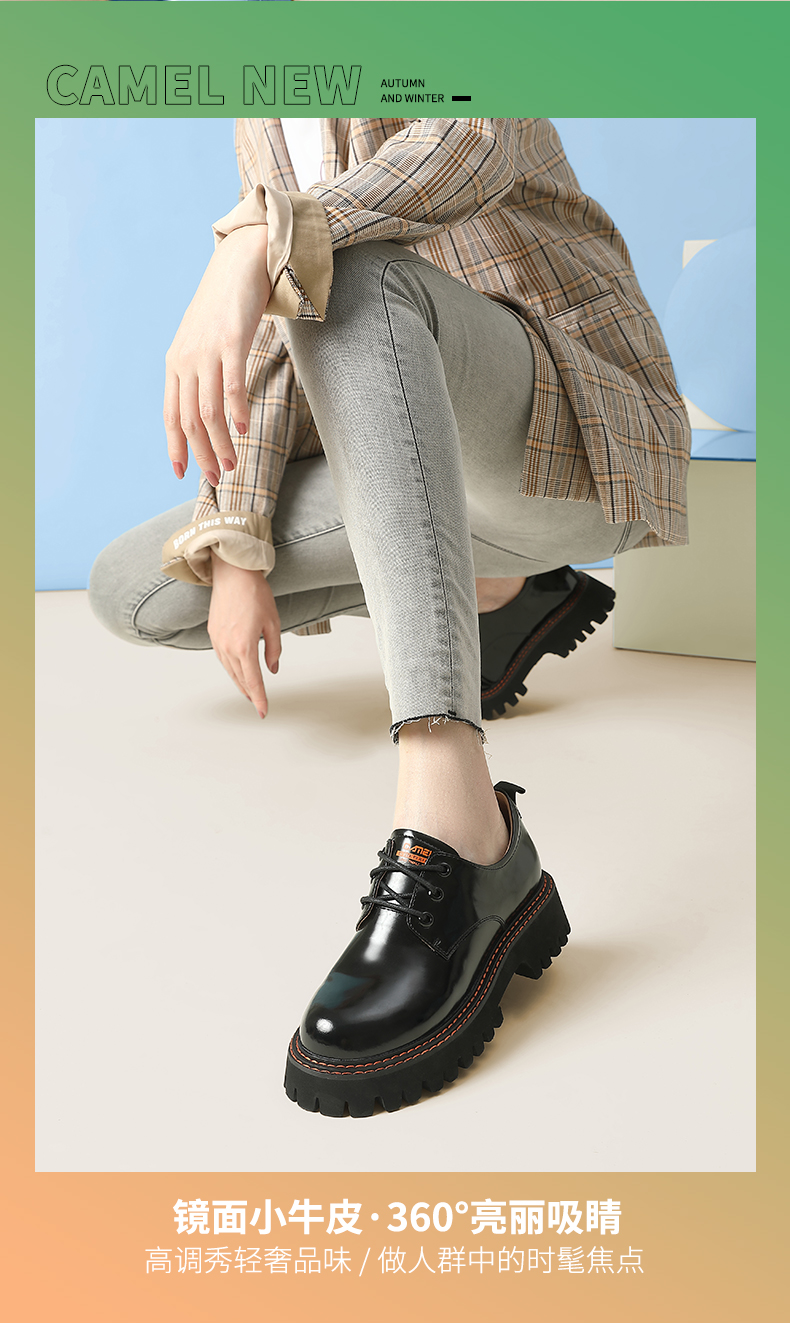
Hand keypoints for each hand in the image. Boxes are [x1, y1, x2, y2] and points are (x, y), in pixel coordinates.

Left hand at [164, 225, 271, 484]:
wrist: (240, 263)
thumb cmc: (224, 307)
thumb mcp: (202, 341)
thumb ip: (199, 371)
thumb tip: (206, 406)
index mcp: (176, 364)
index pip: (170, 415)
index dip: (175, 446)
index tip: (181, 474)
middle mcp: (186, 360)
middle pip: (189, 419)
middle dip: (202, 454)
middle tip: (218, 477)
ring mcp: (206, 352)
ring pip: (209, 410)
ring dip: (221, 442)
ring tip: (232, 464)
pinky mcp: (230, 342)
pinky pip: (231, 385)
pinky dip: (236, 411)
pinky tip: (243, 429)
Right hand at [207, 552, 280, 718]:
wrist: (233, 573)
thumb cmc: (255, 594)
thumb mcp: (274, 623)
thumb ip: (274, 649)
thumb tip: (272, 668)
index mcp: (245, 646)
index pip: (254, 681)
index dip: (260, 698)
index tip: (264, 711)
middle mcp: (228, 647)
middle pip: (240, 679)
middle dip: (250, 694)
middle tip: (259, 705)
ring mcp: (217, 641)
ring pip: (230, 671)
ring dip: (240, 683)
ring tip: (250, 692)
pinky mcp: (213, 634)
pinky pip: (222, 659)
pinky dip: (232, 669)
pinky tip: (238, 671)